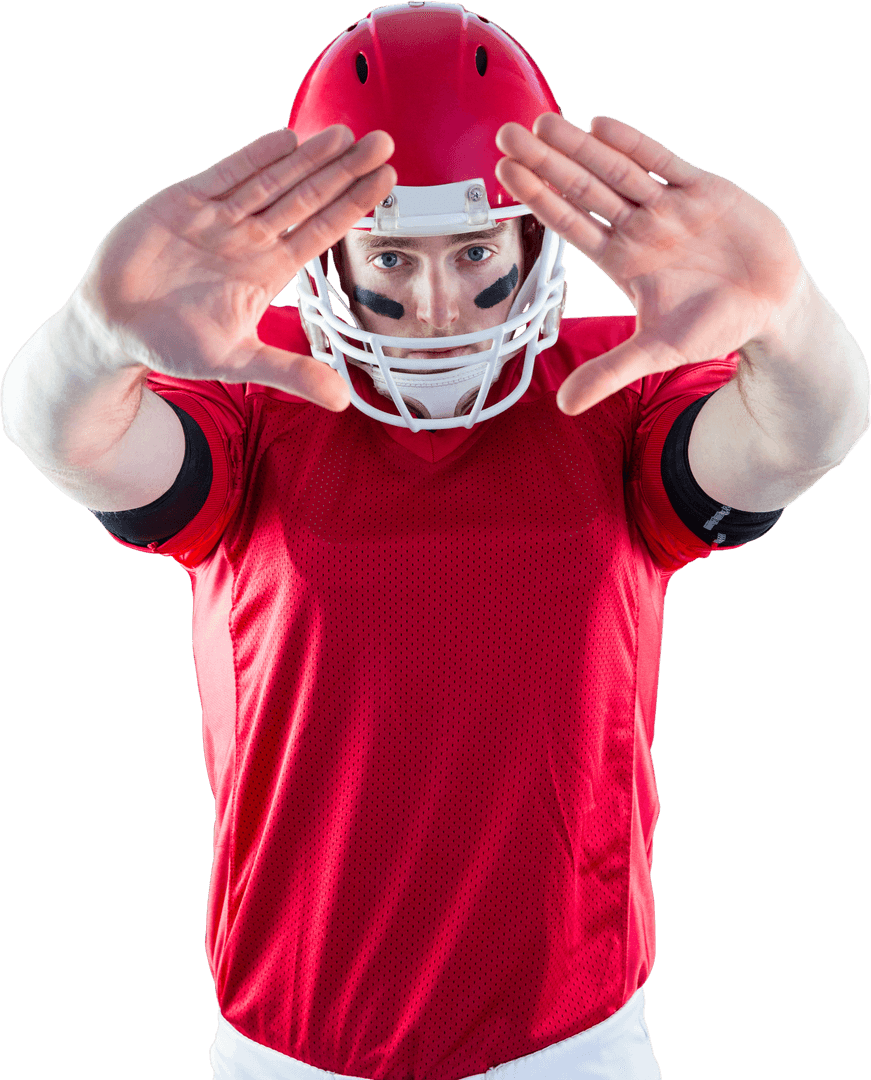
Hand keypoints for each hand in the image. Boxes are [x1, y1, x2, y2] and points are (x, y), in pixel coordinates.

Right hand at [75, 125, 396, 408]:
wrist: (115, 325)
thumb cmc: (174, 344)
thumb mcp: (238, 361)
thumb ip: (289, 373)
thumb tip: (341, 401)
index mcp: (267, 272)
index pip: (321, 232)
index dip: (353, 207)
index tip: (386, 183)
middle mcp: (251, 239)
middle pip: (307, 198)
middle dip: (344, 171)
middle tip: (383, 143)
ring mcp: (220, 217)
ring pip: (274, 179)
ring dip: (310, 156)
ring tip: (345, 134)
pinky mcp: (185, 201)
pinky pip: (228, 172)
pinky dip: (256, 156)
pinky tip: (288, 139)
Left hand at [495, 114, 810, 413]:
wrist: (771, 305)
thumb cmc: (713, 327)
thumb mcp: (657, 354)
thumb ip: (611, 372)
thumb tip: (565, 406)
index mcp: (622, 261)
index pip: (569, 225)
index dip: (538, 199)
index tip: (504, 176)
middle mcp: (638, 229)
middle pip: (582, 189)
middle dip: (545, 162)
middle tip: (506, 134)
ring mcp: (668, 206)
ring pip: (615, 169)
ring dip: (578, 147)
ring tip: (542, 122)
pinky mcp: (703, 190)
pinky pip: (662, 161)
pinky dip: (634, 144)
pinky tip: (601, 126)